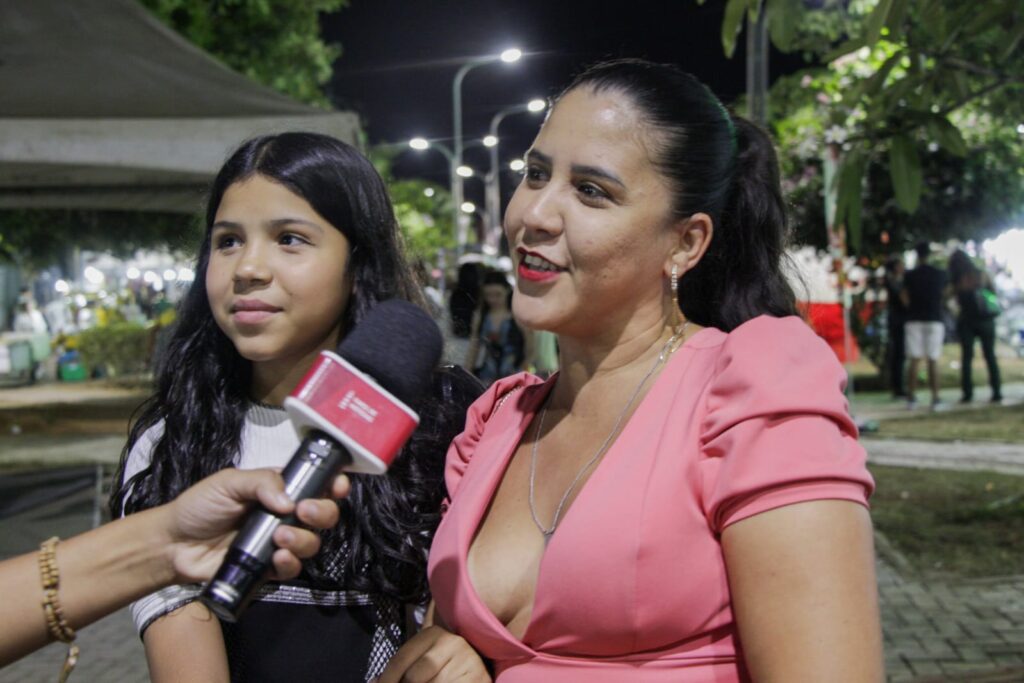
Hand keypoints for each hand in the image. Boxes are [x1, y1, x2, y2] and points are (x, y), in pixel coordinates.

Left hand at [163, 468, 349, 581]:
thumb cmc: (200, 506)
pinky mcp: (268, 568)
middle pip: (323, 515)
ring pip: (312, 543)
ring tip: (281, 537)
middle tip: (304, 512)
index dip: (333, 484)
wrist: (173, 544)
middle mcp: (285, 515)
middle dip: (322, 513)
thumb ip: (261, 482)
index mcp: (279, 489)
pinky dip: (290, 564)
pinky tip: (277, 558)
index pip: (316, 484)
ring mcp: (278, 542)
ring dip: (304, 540)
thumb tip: (290, 500)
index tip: (337, 486)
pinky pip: (292, 568)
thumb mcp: (228, 482)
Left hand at [375, 625, 490, 682]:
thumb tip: (374, 682)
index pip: (399, 660)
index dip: (386, 679)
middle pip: (413, 678)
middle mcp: (452, 642)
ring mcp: (467, 661)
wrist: (479, 666)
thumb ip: (401, 668)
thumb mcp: (422, 659)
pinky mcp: (477, 678)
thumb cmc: (444, 665)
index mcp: (432, 633)